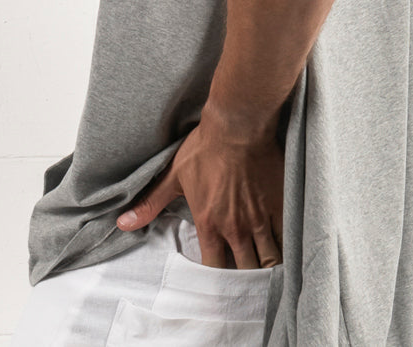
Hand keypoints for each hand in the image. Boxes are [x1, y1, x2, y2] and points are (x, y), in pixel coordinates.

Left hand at [114, 116, 284, 269]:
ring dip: (267, 269)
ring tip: (267, 275)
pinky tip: (286, 253)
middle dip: (245, 281)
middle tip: (245, 285)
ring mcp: (260, 219)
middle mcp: (236, 228)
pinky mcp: (281, 206)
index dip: (217, 283)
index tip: (218, 287)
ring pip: (270, 261)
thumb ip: (151, 203)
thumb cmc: (204, 149)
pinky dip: (287, 249)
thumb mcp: (173, 176)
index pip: (214, 269)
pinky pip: (288, 238)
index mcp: (209, 224)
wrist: (236, 126)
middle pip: (246, 271)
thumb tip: (123, 223)